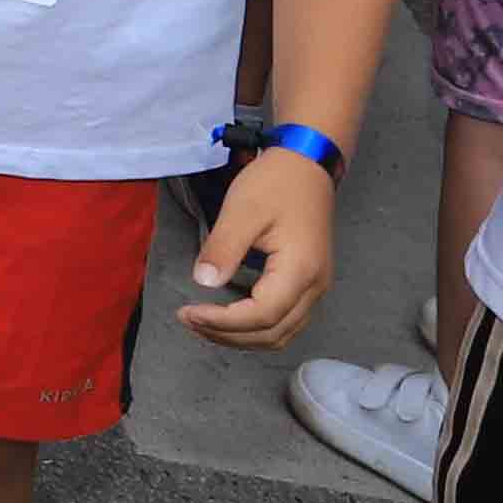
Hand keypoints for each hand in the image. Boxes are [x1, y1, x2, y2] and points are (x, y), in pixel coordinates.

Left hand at [180, 145, 336, 346]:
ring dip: (242, 336)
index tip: (187, 312)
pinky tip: (226, 315)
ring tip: (203, 323)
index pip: (262, 316)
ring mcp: (315, 287)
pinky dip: (255, 327)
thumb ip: (223, 249)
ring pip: (282, 332)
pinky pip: (285, 320)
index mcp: (301, 271)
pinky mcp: (308, 283)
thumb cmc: (274, 184)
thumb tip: (204, 283)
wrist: (305, 166)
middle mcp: (315, 287)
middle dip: (228, 334)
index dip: (223, 322)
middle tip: (188, 320)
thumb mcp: (242, 211)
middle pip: (273, 333)